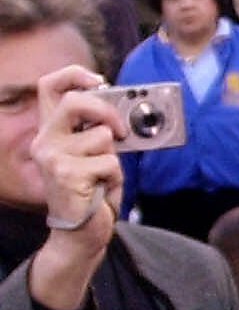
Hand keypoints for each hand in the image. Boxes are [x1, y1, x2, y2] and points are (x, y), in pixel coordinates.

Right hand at [29, 66, 124, 255]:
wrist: (81, 235)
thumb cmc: (92, 195)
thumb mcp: (96, 156)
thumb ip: (100, 133)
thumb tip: (123, 113)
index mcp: (51, 131)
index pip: (50, 86)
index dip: (74, 74)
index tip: (99, 80)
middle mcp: (45, 140)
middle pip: (75, 101)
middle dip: (107, 111)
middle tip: (121, 131)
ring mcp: (52, 156)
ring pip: (101, 137)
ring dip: (114, 159)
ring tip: (103, 177)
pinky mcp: (66, 173)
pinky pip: (109, 163)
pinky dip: (115, 177)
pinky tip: (102, 189)